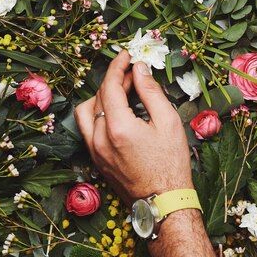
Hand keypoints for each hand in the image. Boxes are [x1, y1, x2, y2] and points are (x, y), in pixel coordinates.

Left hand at [75, 50, 192, 204]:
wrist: (163, 202)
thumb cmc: (170, 164)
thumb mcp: (168, 122)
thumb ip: (151, 92)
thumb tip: (139, 70)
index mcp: (117, 127)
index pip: (109, 85)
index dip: (118, 66)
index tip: (127, 55)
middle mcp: (99, 138)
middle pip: (98, 96)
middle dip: (114, 80)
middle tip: (134, 74)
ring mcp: (94, 151)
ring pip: (86, 112)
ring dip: (101, 97)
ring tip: (122, 93)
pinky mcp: (95, 159)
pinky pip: (88, 129)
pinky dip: (98, 114)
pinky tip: (116, 113)